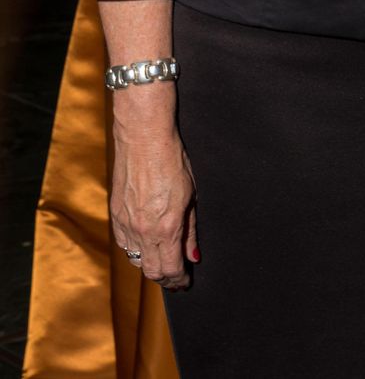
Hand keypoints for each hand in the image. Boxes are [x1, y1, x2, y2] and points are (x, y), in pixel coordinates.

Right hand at [110, 126, 198, 288]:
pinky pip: (124, 243)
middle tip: (176, 279)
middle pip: (151, 272)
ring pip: (136, 260)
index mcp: (166, 228)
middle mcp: (143, 231)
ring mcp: (126, 224)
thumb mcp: (191, 196)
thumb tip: (193, 257)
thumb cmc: (172, 160)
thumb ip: (190, 230)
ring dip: (149, 264)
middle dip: (165, 279)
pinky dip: (135, 249)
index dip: (180, 280)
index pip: (171, 269)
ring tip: (163, 261)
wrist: (144, 138)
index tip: (185, 282)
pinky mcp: (115, 214)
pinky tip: (145, 243)